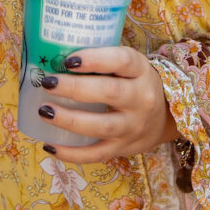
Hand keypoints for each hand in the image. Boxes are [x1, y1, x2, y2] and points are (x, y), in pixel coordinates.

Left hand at [35, 46, 177, 162]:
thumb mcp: (127, 63)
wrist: (165, 116)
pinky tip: (50, 146)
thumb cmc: (133, 81)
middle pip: (110, 92)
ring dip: (70, 120)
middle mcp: (141, 98)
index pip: (121, 61)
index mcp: (140, 70)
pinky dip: (73, 154)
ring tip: (44, 111)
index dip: (94, 59)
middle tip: (47, 83)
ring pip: (102, 126)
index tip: (68, 60)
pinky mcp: (124, 148)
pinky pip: (98, 154)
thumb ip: (100, 58)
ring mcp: (134, 127)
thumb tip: (53, 54)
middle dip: (75, 88)